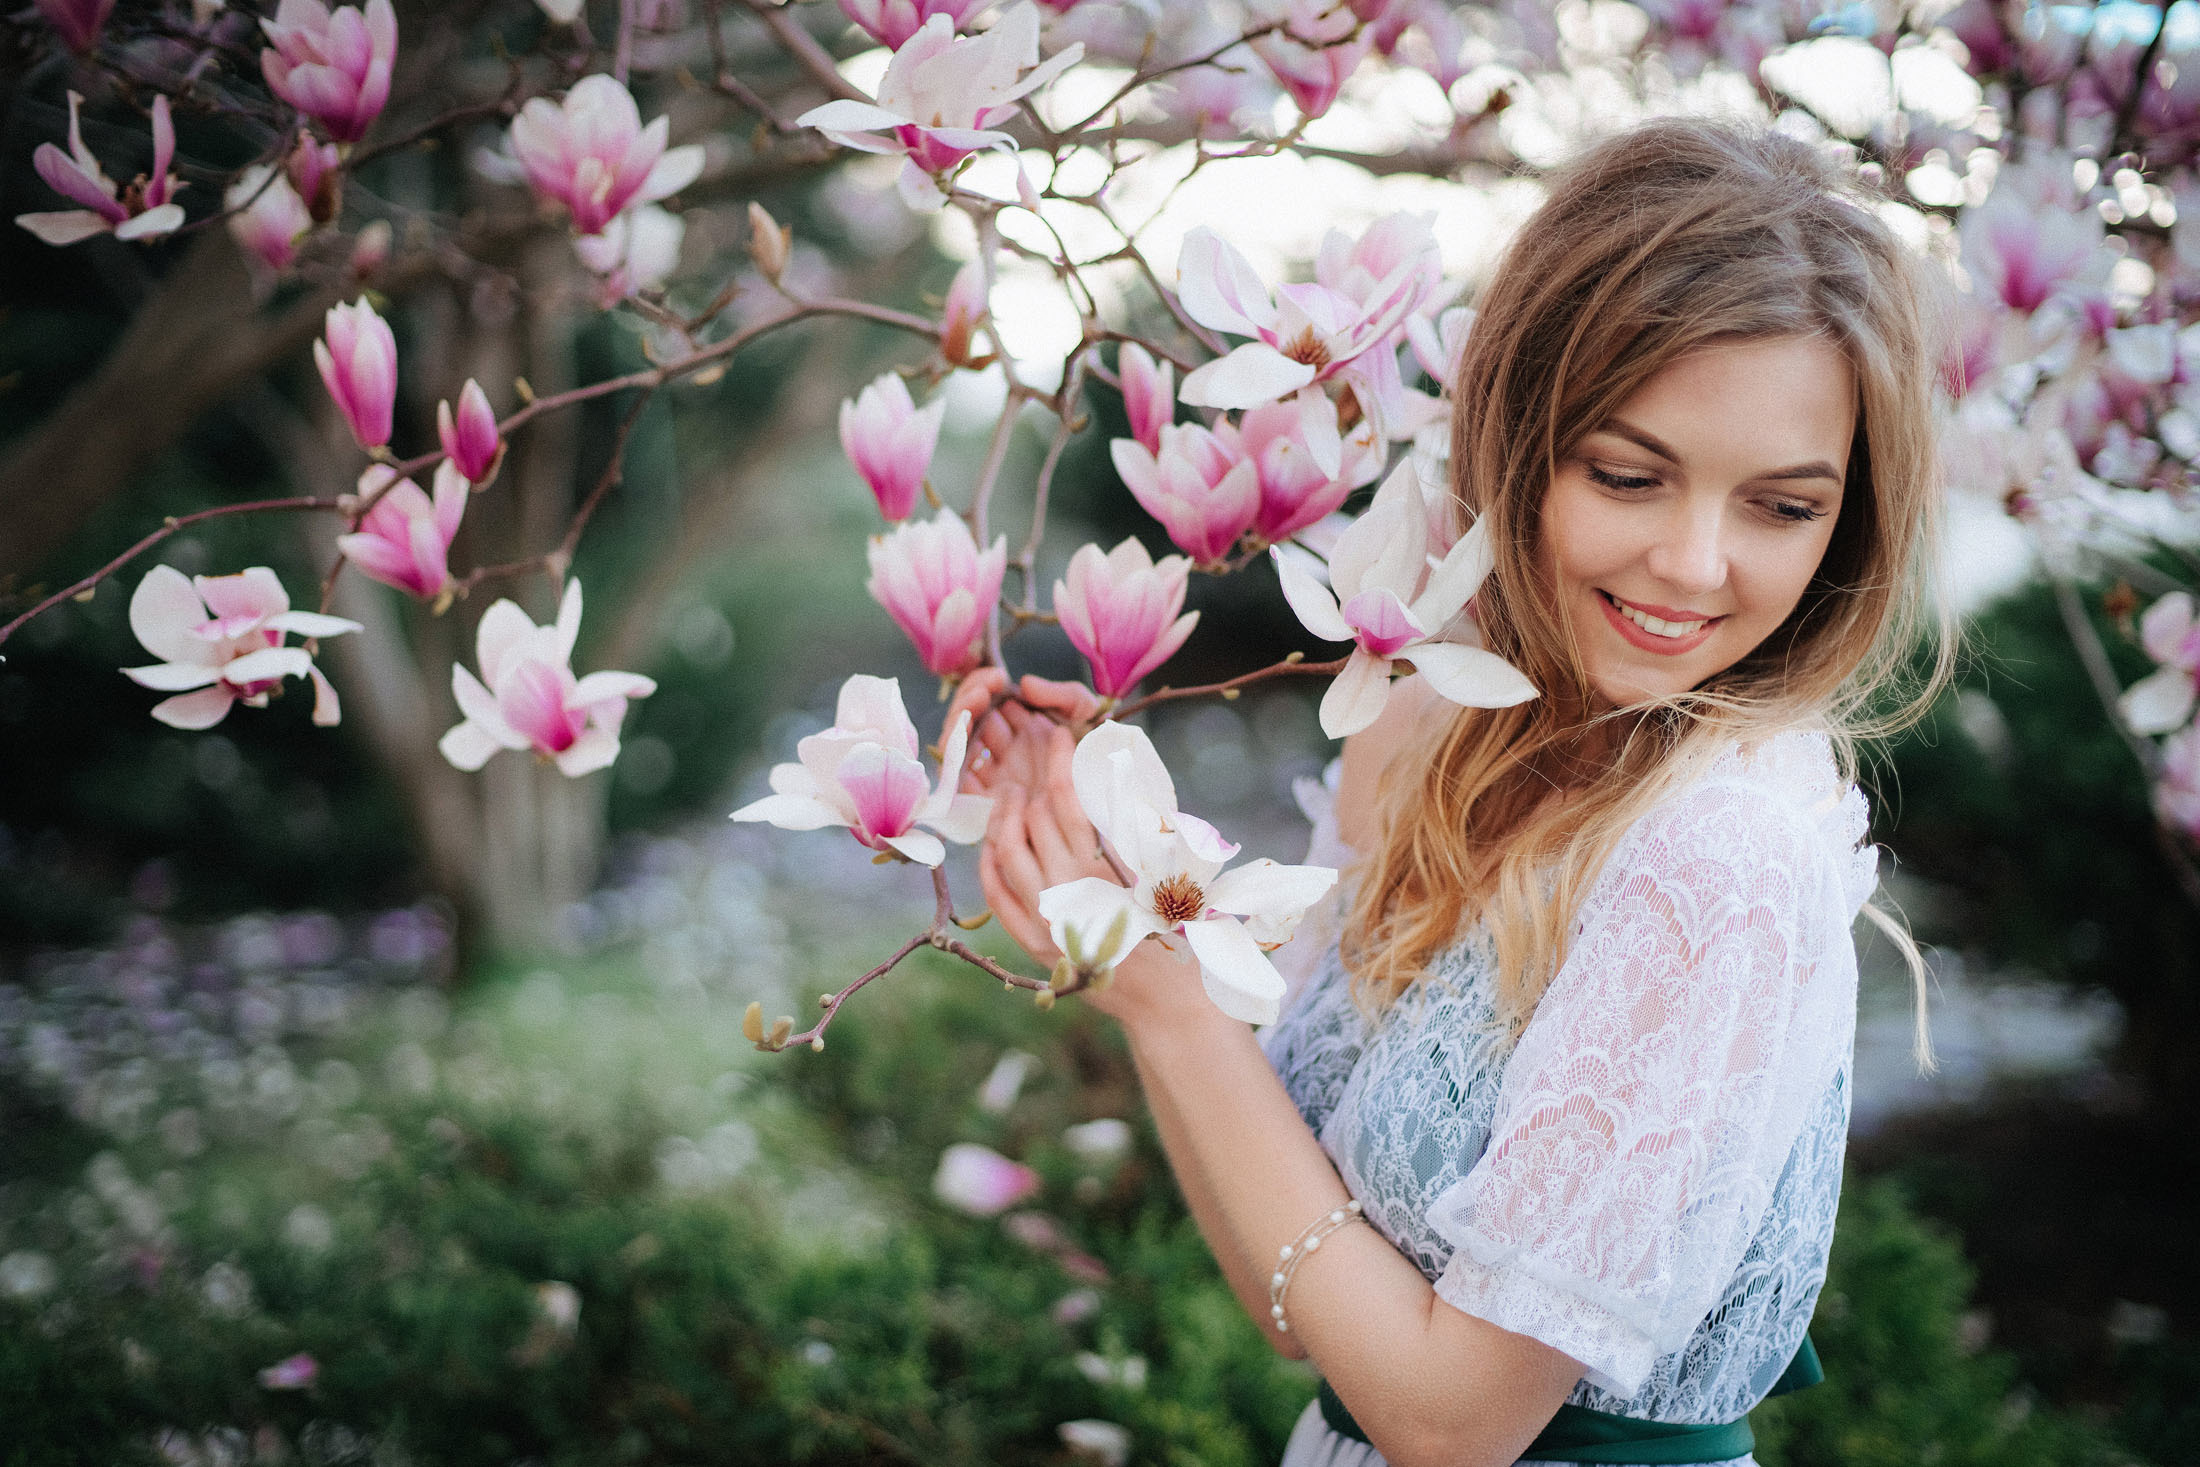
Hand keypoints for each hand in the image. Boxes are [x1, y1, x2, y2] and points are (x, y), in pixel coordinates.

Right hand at [946, 669, 1102, 797]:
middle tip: (984, 692)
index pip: (983, 703)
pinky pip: (961, 785)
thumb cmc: (1098, 754)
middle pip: (964, 723)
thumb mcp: (1085, 714)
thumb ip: (1060, 693)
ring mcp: (996, 775)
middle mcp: (1003, 750)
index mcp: (1019, 728)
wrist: (1108, 793)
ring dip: (958, 724)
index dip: (981, 684)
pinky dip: (956, 763)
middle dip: (967, 701)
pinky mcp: (993, 802)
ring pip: (957, 748)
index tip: (997, 677)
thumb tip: (1024, 683)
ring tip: (977, 707)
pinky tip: (969, 743)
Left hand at [970, 702, 1228, 1034]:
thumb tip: (1111, 780)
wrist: (1169, 1007)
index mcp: (1101, 876)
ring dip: (1004, 815)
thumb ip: (1133, 834)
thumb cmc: (1182, 938)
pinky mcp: (1032, 945)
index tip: (1059, 735)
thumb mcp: (1166, 878)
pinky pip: (996, 894)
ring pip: (1004, 854)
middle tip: (1032, 754)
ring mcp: (1042, 923)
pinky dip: (990, 860)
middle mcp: (1064, 898)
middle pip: (1030, 822)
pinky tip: (996, 838)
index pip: (1065, 804)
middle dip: (1028, 780)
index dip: (1059, 763)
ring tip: (1012, 791)